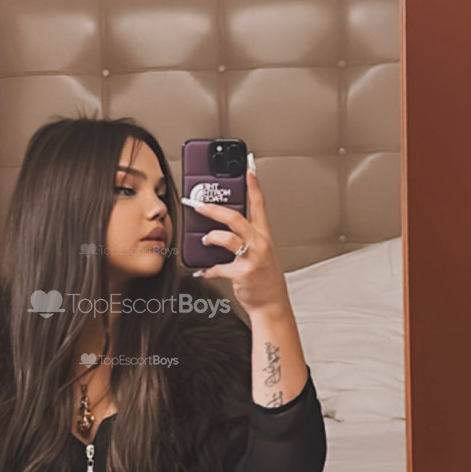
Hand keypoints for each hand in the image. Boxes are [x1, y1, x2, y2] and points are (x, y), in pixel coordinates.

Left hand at [185, 159, 289, 316]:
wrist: (271, 303)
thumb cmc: (263, 276)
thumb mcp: (258, 251)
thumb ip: (243, 237)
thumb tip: (218, 226)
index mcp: (263, 234)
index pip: (259, 204)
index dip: (254, 185)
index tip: (248, 168)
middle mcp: (259, 243)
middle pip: (236, 218)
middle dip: (214, 209)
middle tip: (199, 204)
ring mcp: (252, 258)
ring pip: (229, 239)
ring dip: (212, 237)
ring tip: (205, 238)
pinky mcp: (243, 273)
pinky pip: (220, 268)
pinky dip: (209, 269)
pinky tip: (203, 271)